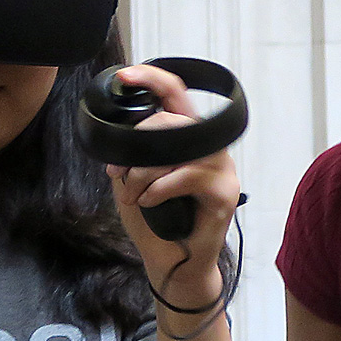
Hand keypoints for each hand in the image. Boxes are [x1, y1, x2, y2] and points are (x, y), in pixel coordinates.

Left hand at [101, 63, 242, 309]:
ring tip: (132, 195)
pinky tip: (149, 202)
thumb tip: (114, 133)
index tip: (126, 75)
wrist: (172, 264)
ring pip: (177, 149)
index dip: (152, 78)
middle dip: (135, 147)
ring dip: (144, 173)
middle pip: (171, 121)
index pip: (175, 94)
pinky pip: (187, 176)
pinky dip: (159, 189)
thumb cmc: (156, 221)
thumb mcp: (133, 180)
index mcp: (188, 137)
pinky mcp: (226, 193)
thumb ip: (129, 154)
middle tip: (117, 175)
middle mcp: (210, 146)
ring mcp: (222, 169)